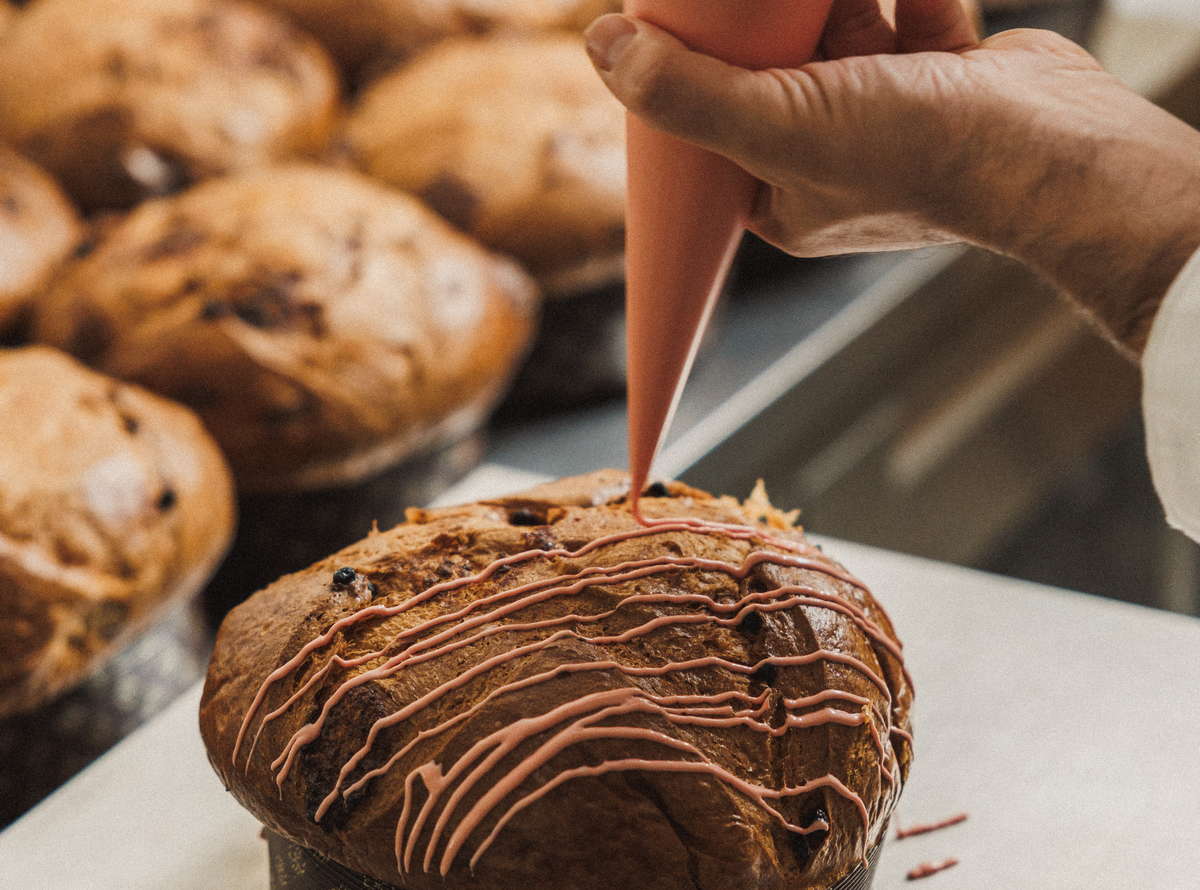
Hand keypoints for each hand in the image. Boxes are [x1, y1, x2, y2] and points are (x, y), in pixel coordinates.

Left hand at [585, 0, 1199, 355]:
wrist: (1056, 151)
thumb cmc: (917, 159)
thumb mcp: (779, 126)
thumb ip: (687, 93)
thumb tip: (604, 50)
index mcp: (779, 193)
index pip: (708, 123)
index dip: (687, 70)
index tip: (672, 18)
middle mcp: (825, 158)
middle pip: (767, 69)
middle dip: (766, 20)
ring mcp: (883, 116)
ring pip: (836, 30)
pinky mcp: (936, 75)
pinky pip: (902, 14)